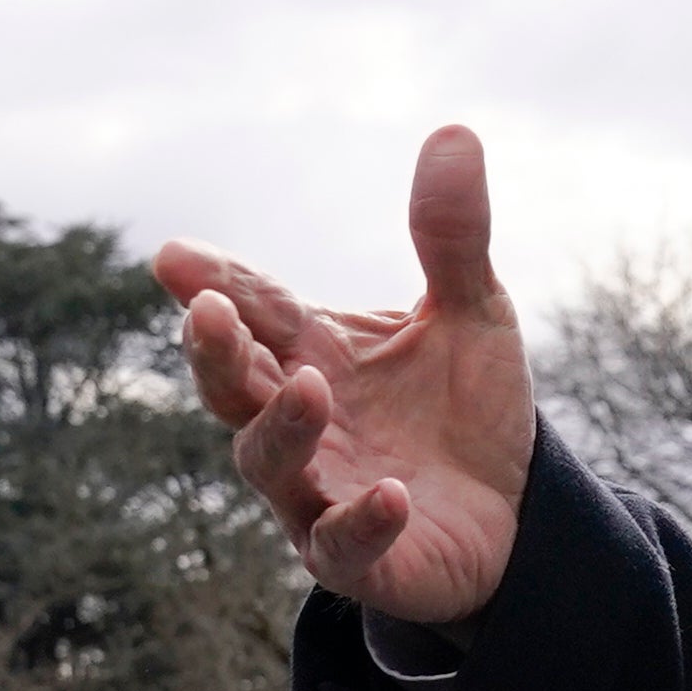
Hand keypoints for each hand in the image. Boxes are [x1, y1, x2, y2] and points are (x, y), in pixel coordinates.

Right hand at [153, 125, 536, 628]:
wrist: (516, 513)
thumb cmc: (469, 409)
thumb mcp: (473, 312)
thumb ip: (452, 235)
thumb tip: (455, 131)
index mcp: (313, 351)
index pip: (254, 309)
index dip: (215, 282)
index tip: (174, 256)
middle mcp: (300, 419)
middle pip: (235, 385)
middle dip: (214, 351)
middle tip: (206, 310)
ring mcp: (319, 492)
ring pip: (269, 463)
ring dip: (282, 427)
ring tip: (308, 387)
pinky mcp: (361, 559)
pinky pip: (342, 545)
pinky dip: (359, 520)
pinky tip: (386, 493)